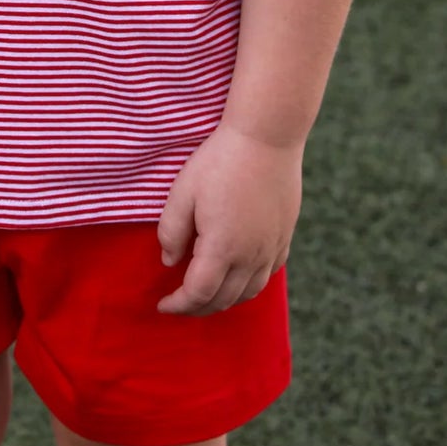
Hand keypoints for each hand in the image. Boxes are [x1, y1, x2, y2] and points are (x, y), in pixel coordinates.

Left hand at [155, 125, 301, 314]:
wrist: (267, 137)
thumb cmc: (220, 161)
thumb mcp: (183, 192)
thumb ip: (171, 232)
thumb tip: (169, 261)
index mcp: (222, 248)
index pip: (198, 294)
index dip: (178, 305)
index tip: (162, 304)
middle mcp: (250, 256)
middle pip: (223, 300)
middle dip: (198, 308)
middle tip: (179, 303)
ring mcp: (271, 248)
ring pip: (249, 292)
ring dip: (225, 301)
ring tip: (206, 295)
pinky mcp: (284, 236)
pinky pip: (267, 275)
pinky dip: (249, 285)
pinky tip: (238, 276)